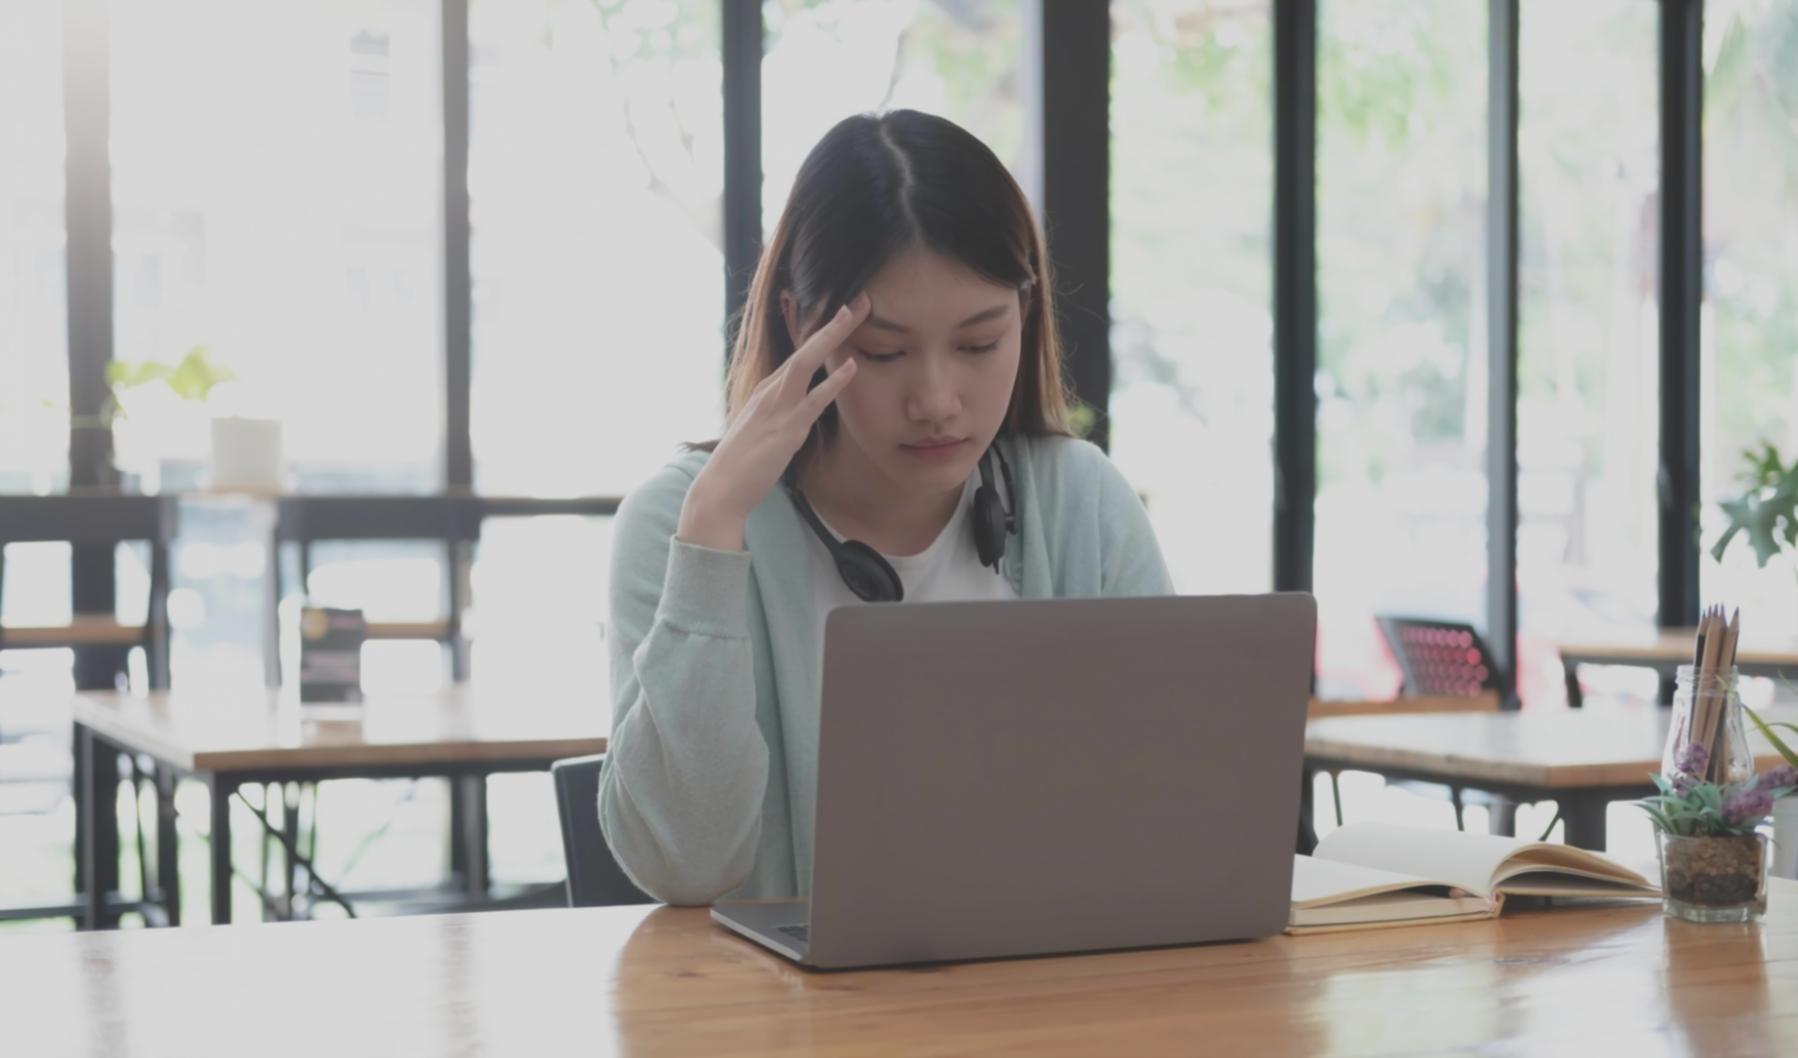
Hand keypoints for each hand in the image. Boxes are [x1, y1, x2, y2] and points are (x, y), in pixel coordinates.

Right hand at [677, 293, 870, 550]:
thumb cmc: (742, 464)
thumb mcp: (763, 431)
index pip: (799, 354)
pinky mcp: (786, 430)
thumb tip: (798, 413)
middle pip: (805, 348)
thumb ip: (779, 416)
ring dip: (831, 336)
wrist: (721, 489)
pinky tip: (851, 367)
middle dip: (832, 323)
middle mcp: (770, 391)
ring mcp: (777, 408)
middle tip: (860, 301)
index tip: (844, 315)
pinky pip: (813, 400)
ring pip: (806, 362)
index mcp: (767, 391)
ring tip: (854, 313)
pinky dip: (833, 382)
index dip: (823, 334)